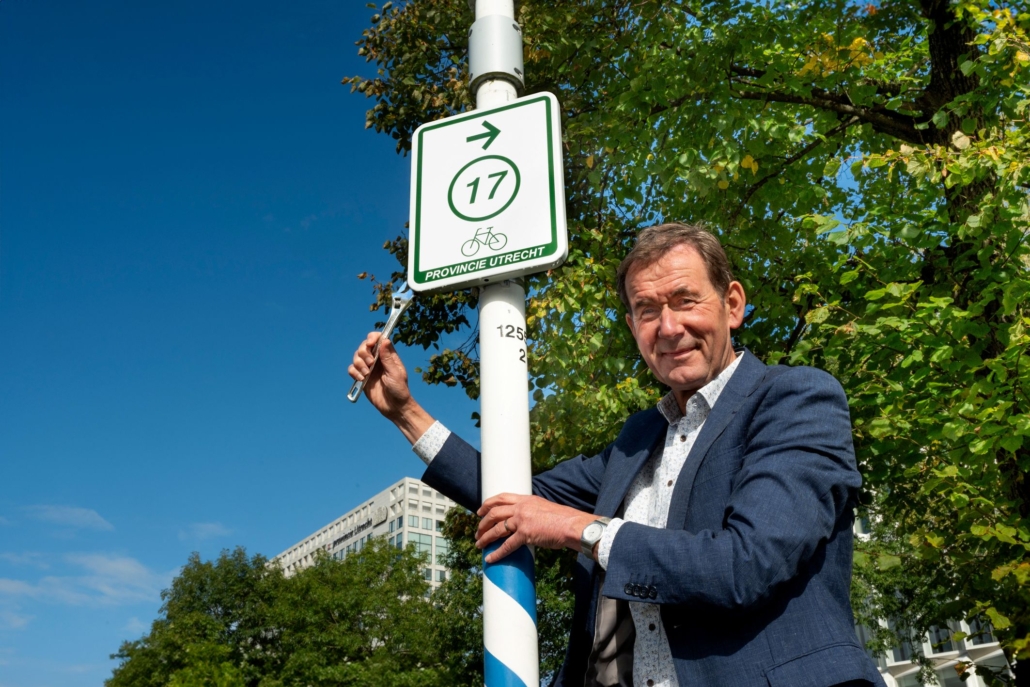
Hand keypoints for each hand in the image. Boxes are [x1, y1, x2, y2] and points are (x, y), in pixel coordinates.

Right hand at [347, 332, 433, 443]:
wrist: (394, 407)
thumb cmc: (399, 390)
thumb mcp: (395, 373)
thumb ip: (388, 358)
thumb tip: (384, 340)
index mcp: (388, 355)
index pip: (379, 338)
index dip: (372, 338)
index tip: (369, 344)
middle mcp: (378, 359)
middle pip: (364, 346)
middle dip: (363, 352)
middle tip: (370, 364)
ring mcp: (369, 368)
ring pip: (356, 357)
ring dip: (359, 364)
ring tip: (367, 374)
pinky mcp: (362, 377)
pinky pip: (352, 369)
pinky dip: (354, 372)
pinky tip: (362, 379)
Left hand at [476, 493, 597, 563]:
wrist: (572, 525)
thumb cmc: (563, 519)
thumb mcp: (544, 508)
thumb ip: (532, 512)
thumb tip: (525, 522)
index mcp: (526, 499)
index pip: (502, 497)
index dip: (488, 504)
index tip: (480, 511)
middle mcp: (521, 508)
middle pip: (494, 513)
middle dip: (483, 523)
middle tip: (477, 531)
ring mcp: (522, 520)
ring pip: (496, 529)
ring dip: (485, 537)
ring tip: (478, 544)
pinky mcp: (525, 534)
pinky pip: (506, 546)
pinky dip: (496, 553)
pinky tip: (490, 558)